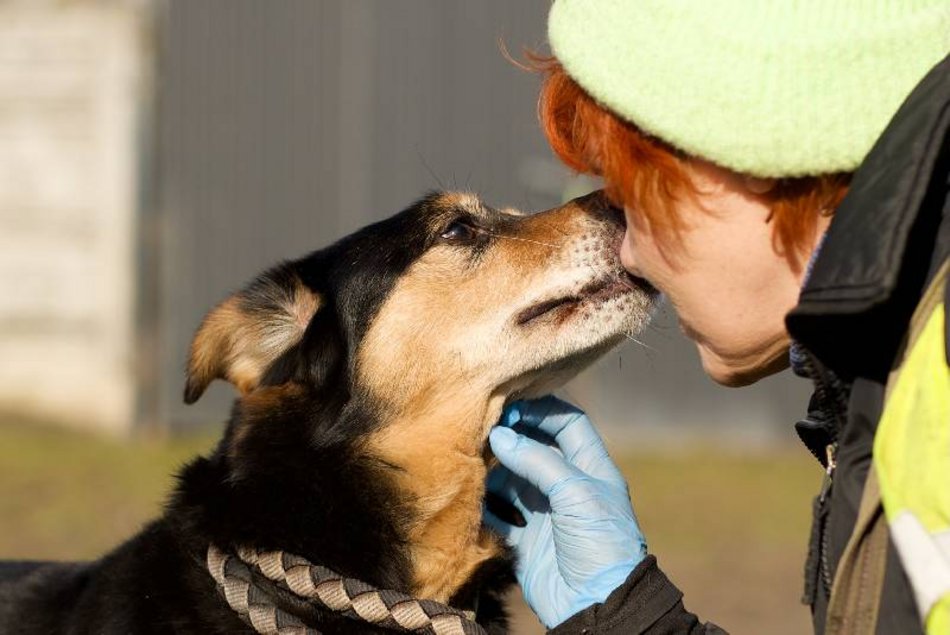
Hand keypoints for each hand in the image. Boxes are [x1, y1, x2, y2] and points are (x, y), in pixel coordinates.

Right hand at [484, 396, 646, 627]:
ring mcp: (545, 512)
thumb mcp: (575, 493)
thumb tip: (500, 436)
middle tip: (481, 429)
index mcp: (591, 468)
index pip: (568, 423)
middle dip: (510, 437)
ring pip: (513, 479)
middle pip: (535, 448)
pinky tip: (469, 494)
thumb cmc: (599, 543)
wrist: (597, 606)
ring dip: (492, 469)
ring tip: (470, 460)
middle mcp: (567, 485)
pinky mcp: (525, 539)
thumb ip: (536, 460)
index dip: (541, 410)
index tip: (510, 406)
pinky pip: (499, 513)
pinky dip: (483, 503)